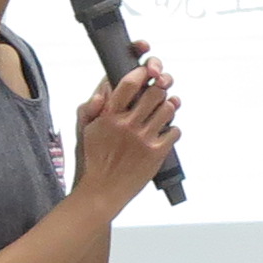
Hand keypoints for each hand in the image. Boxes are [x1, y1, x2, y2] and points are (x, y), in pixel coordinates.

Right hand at [73, 49, 180, 210]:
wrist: (103, 190)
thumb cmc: (95, 161)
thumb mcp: (87, 131)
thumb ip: (92, 110)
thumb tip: (100, 94)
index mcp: (110, 117)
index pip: (128, 84)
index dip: (140, 73)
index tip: (145, 72)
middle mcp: (128, 125)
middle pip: (154, 93)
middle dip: (159, 90)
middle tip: (159, 92)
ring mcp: (143, 139)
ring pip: (168, 109)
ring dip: (169, 107)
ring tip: (164, 111)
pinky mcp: (156, 153)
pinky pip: (174, 131)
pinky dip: (173, 129)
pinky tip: (165, 132)